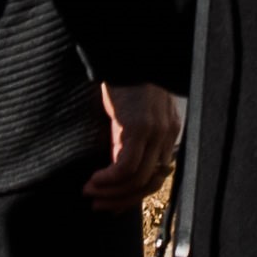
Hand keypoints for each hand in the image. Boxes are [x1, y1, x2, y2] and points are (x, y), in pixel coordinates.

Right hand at [84, 83, 179, 212]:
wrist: (125, 51)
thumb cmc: (124, 79)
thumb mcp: (129, 115)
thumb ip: (127, 139)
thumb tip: (112, 170)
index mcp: (167, 132)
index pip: (157, 176)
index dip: (133, 195)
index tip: (111, 204)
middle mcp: (166, 135)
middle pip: (150, 183)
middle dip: (122, 200)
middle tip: (97, 205)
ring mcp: (155, 132)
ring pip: (137, 179)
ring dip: (110, 192)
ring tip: (89, 193)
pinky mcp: (139, 127)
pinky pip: (125, 167)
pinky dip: (108, 180)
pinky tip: (93, 180)